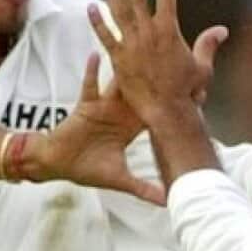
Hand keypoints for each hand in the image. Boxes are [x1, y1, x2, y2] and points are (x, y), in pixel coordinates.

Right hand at [26, 52, 164, 204]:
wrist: (58, 164)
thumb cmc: (87, 169)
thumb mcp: (120, 180)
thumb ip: (143, 189)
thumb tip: (167, 202)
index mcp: (130, 128)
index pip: (155, 113)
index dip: (173, 104)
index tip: (193, 92)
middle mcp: (120, 113)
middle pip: (142, 92)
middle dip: (156, 79)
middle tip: (173, 59)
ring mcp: (103, 106)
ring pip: (119, 84)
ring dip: (127, 69)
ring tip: (141, 49)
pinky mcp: (85, 105)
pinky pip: (89, 86)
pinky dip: (92, 71)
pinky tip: (98, 54)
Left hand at [88, 0, 225, 123]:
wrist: (167, 111)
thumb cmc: (187, 91)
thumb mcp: (202, 67)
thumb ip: (208, 45)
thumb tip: (222, 30)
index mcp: (169, 31)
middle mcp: (149, 33)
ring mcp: (132, 45)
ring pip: (118, 11)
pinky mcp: (118, 59)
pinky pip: (106, 36)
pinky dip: (98, 22)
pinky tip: (91, 6)